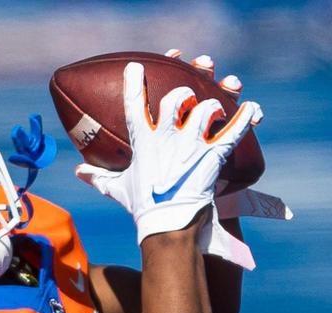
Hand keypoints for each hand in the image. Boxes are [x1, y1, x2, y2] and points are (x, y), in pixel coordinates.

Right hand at [75, 61, 261, 254]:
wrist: (168, 227)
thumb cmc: (142, 208)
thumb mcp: (118, 189)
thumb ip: (99, 177)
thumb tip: (78, 172)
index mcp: (144, 141)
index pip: (134, 105)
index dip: (133, 83)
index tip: (134, 67)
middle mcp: (168, 137)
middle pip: (177, 98)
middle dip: (185, 93)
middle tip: (189, 99)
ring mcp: (192, 145)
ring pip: (206, 109)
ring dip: (215, 104)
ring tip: (217, 108)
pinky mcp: (213, 157)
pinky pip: (233, 132)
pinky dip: (245, 119)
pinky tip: (253, 109)